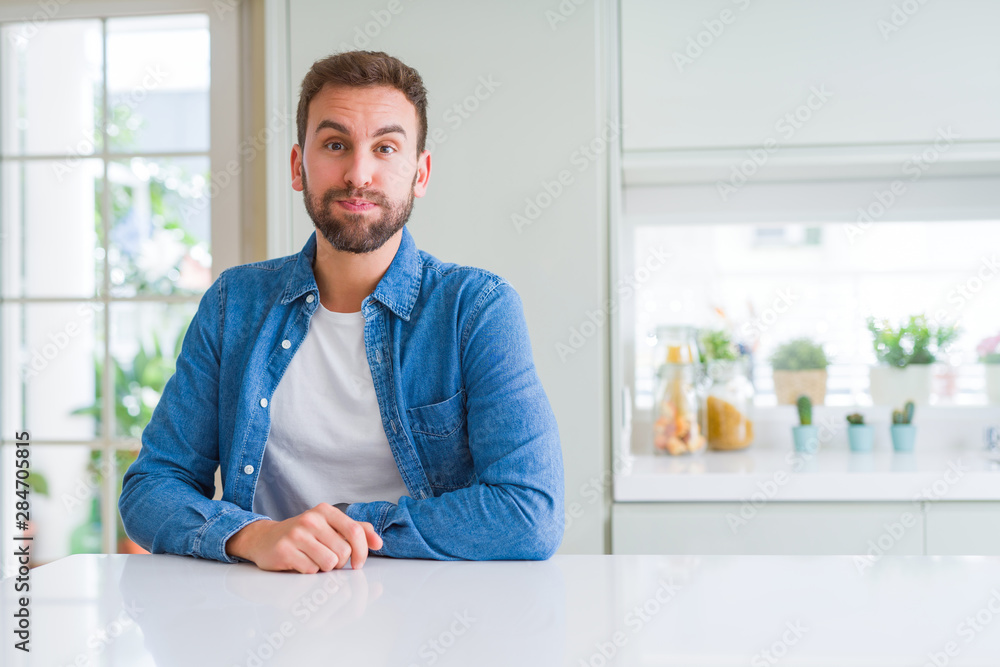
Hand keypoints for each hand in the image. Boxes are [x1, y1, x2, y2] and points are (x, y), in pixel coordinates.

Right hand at [225, 503, 382, 572]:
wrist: (265, 539)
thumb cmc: (304, 535)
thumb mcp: (329, 526)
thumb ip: (356, 531)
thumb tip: (378, 542)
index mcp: (325, 511)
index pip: (355, 531)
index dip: (362, 551)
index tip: (359, 563)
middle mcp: (311, 519)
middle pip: (344, 551)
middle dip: (340, 562)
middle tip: (328, 559)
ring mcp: (297, 534)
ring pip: (329, 562)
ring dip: (325, 568)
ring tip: (314, 560)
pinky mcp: (285, 550)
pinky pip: (311, 570)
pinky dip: (310, 572)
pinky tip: (301, 563)